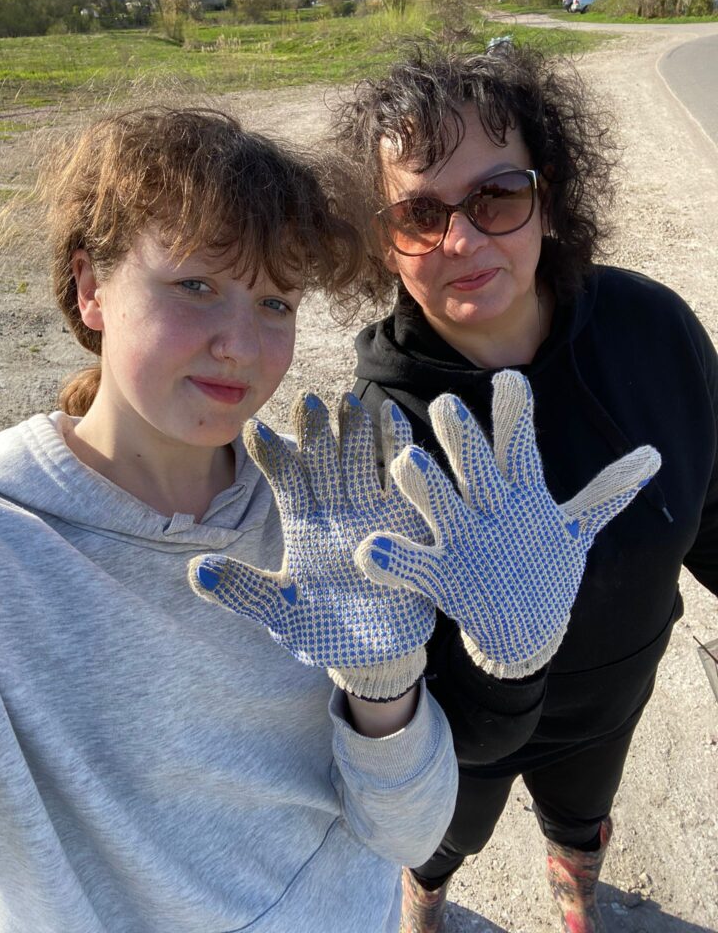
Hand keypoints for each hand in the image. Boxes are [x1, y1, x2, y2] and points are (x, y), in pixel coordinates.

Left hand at [189, 392, 435, 699]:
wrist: (374, 653)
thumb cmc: (321, 630)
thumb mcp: (279, 612)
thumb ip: (242, 590)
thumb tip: (195, 570)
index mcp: (303, 524)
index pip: (285, 481)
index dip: (271, 455)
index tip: (254, 428)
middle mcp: (335, 511)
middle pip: (324, 463)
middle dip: (316, 433)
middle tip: (308, 400)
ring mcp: (371, 514)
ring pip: (362, 464)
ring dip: (357, 435)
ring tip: (351, 404)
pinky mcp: (405, 524)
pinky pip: (402, 484)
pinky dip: (401, 454)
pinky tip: (396, 421)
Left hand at [356, 371, 661, 678]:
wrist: (527, 638)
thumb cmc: (546, 571)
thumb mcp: (577, 531)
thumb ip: (606, 493)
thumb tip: (652, 459)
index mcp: (525, 502)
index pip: (522, 452)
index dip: (516, 418)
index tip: (508, 381)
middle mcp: (495, 520)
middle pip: (478, 474)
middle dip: (463, 441)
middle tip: (445, 405)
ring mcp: (467, 550)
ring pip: (442, 512)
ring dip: (425, 489)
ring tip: (404, 460)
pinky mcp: (442, 580)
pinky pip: (412, 568)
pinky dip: (391, 561)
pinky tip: (368, 549)